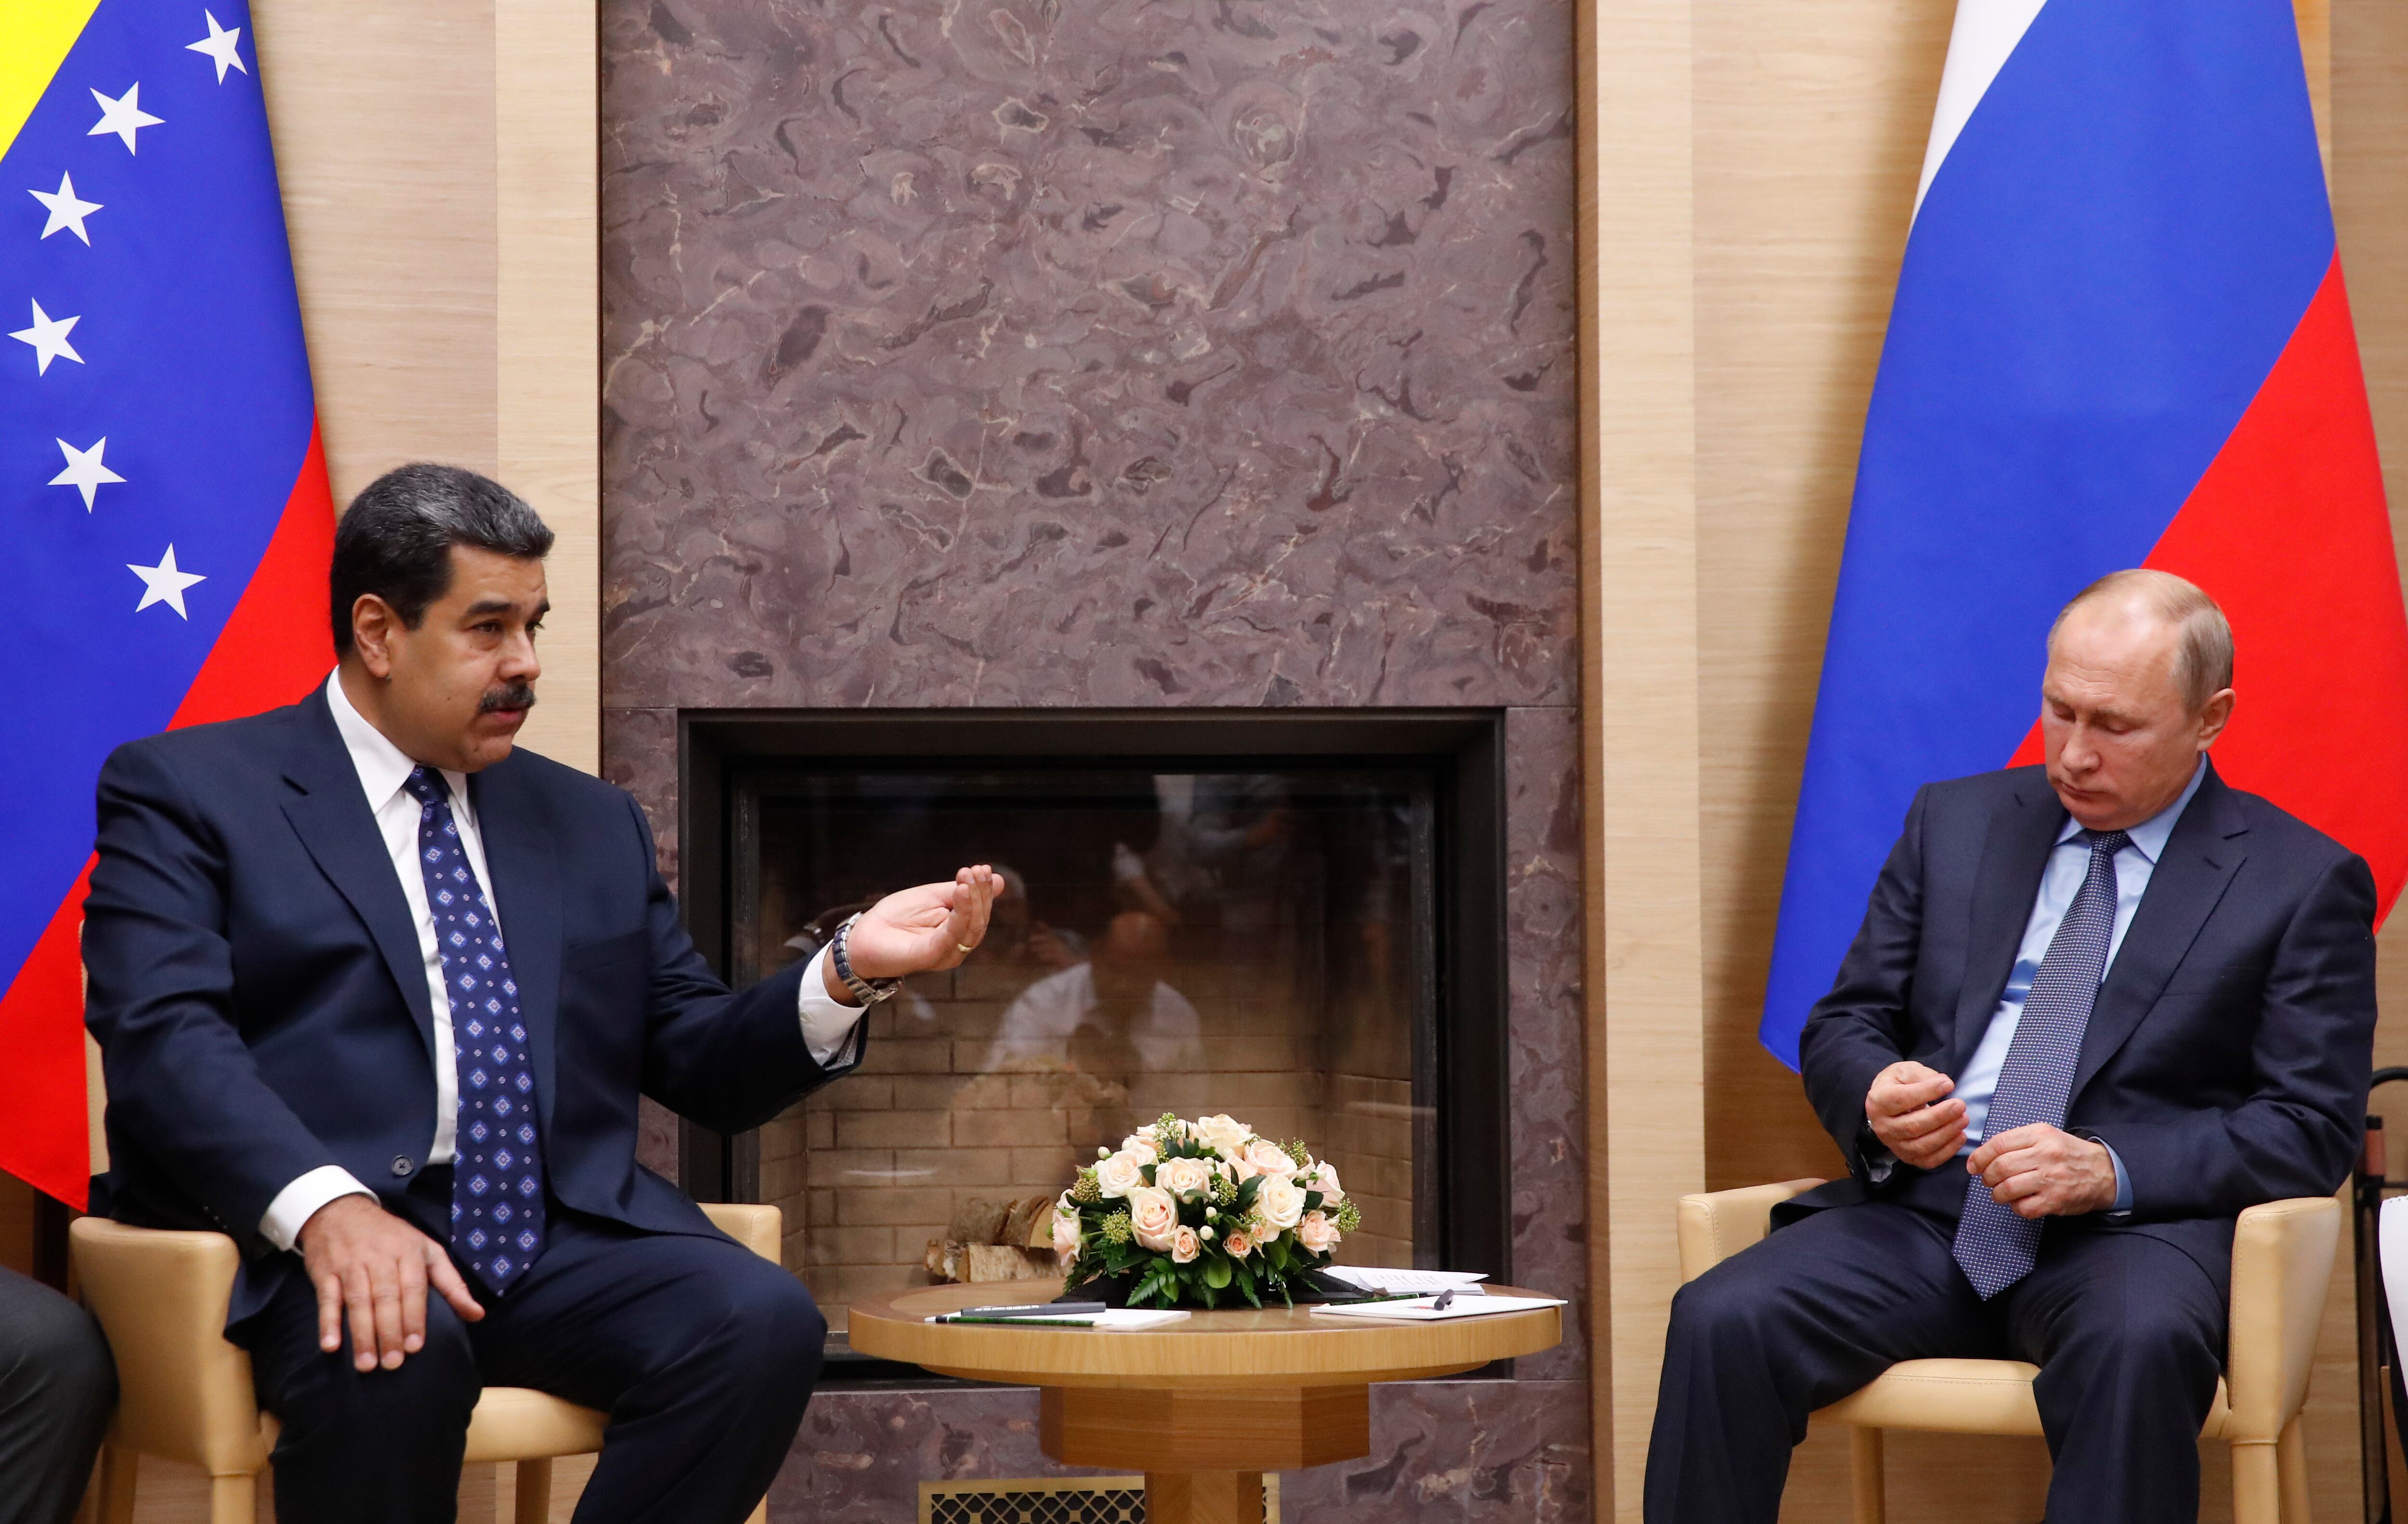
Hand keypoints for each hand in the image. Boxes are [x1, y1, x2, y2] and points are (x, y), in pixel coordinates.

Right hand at [298, 1194, 483, 1371]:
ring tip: (366, 1364)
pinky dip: (327, 1323)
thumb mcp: (427, 1251)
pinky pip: (327, 1299)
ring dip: (362, 1334)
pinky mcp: (326, 1272)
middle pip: (385, 1298)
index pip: (413, 1288)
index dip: (413, 1317)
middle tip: (392, 1364)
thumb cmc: (391, 1237)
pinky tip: (330, 1346)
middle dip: (389, 1332)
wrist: (340, 1210)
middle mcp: (380, 1258)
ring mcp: (351, 1264)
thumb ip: (452, 1284)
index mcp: (409, 1252)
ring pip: (358, 1302)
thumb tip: (477, 1315)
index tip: (415, 1347)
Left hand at [834, 866, 998, 984]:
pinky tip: (961, 892)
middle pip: (979, 920)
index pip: (979, 912)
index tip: (982, 868)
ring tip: (969, 877)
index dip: (983, 890)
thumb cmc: (896, 918)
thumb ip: (960, 891)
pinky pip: (952, 936)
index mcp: (957, 931)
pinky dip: (961, 914)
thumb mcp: (932, 897)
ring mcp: (945, 953)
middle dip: (980, 893)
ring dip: (973, 900)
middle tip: (976, 870)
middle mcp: (956, 946)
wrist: (864, 936)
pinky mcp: (931, 956)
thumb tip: (998, 880)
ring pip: (971, 929)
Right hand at [1864, 1061, 1967, 1169]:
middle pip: (1913, 1126)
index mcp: (1878, 1102)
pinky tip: (1960, 1136)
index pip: (1901, 1099)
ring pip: (1921, 1145)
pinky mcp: (1907, 1157)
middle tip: (1960, 1105)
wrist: (1888, 1104)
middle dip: (1940, 1116)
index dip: (1926, 1092)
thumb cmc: (1898, 1085)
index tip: (1948, 1085)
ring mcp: (1894, 1145)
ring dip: (1946, 1133)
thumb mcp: (1906, 1071)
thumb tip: (1945, 1083)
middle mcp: (1882, 1126)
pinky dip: (1948, 1151)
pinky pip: (1928, 1160)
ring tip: (1963, 1119)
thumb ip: (1924, 1075)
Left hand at [1965, 1123, 2118, 1217]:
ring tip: (1999, 1193)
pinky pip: (2024, 1208)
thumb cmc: (2066, 1153)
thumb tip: (1982, 1155)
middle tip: (1987, 1180)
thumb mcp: (2045, 1136)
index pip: (1999, 1144)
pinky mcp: (2056, 1200)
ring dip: (1997, 1194)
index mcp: (2040, 1134)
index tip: (1973, 1165)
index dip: (1980, 1156)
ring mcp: (2052, 1179)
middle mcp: (2046, 1154)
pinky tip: (2019, 1202)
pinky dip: (2015, 1207)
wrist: (2104, 1171)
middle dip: (1987, 1176)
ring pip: (2008, 1188)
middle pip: (2000, 1167)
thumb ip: (2016, 1142)